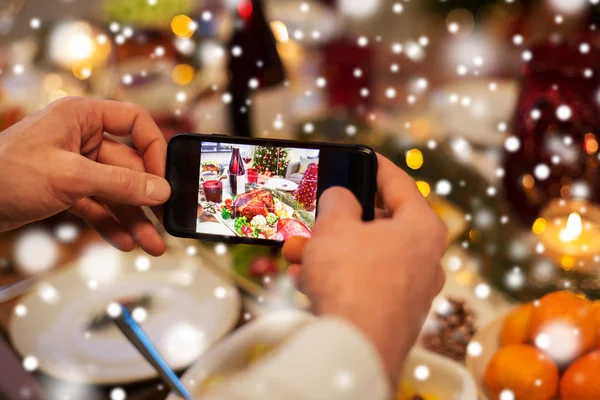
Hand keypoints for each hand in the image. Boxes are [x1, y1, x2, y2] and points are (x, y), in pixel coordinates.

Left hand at [0, 97, 169, 255]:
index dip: (154, 149)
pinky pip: (97, 205)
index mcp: (82, 117)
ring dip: (133, 218)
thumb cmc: (5, 174)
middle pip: (129, 165)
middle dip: (145, 199)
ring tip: (151, 245)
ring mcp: (74, 165)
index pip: (135, 122)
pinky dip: (110, 223)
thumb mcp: (71, 178)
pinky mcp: (65, 189)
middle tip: (163, 224)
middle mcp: (82, 138)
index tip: (163, 179)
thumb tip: (161, 192)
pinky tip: (125, 242)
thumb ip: (120, 184)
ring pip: (115, 191)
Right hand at [283, 154, 446, 385]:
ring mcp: (410, 290)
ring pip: (364, 257)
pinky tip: (305, 278)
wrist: (355, 349)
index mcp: (422, 228)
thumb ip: (337, 203)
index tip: (361, 157)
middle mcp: (424, 259)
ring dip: (327, 251)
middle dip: (336, 222)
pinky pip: (361, 284)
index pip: (400, 183)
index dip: (375, 166)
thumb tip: (340, 199)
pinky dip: (334, 278)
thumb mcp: (335, 227)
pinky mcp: (392, 314)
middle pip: (377, 225)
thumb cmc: (353, 281)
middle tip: (315, 216)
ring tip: (296, 251)